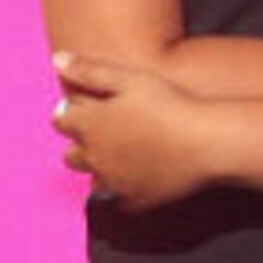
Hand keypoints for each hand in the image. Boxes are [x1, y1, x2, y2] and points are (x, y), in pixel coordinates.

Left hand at [50, 49, 220, 209]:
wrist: (206, 141)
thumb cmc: (169, 104)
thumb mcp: (129, 78)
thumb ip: (89, 71)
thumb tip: (56, 60)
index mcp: (90, 127)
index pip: (60, 122)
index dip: (69, 113)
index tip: (83, 108)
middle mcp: (96, 158)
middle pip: (71, 156)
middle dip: (80, 144)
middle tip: (102, 132)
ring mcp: (116, 183)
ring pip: (93, 181)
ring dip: (99, 170)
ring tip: (119, 156)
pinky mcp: (137, 200)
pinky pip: (120, 202)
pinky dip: (124, 192)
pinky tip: (137, 177)